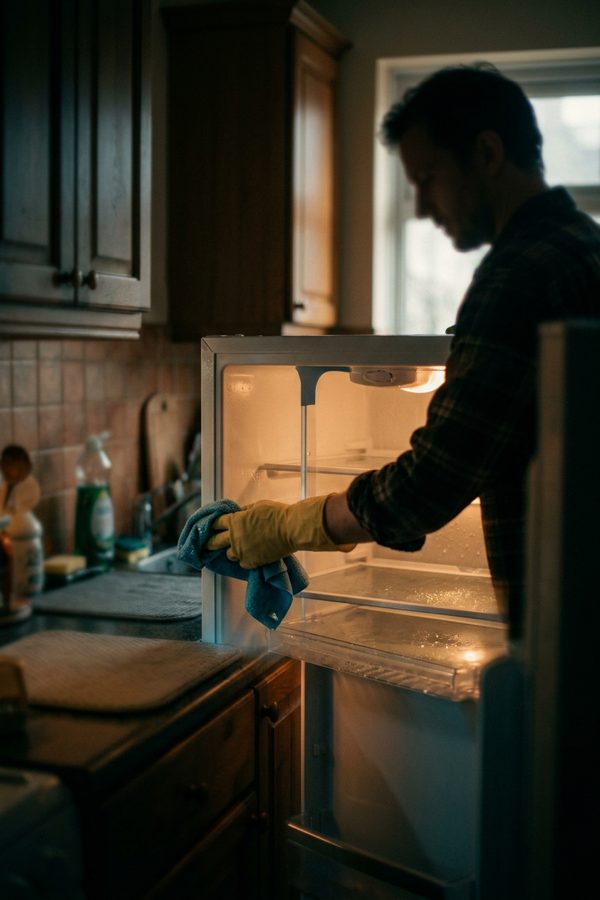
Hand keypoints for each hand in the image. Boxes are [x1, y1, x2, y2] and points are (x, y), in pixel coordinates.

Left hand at [206, 496, 355, 568]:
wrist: (291, 529)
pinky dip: (245, 559)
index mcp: (234, 521)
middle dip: (209, 542)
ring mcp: (242, 551)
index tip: (209, 527)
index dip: (212, 524)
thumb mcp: (258, 506)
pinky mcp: (251, 562)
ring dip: (231, 550)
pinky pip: (242, 563)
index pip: (215, 523)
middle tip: (207, 544)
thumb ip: (245, 511)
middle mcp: (234, 537)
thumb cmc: (277, 514)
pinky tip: (250, 555)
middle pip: (214, 541)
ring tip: (237, 548)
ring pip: (228, 554)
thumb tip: (240, 512)